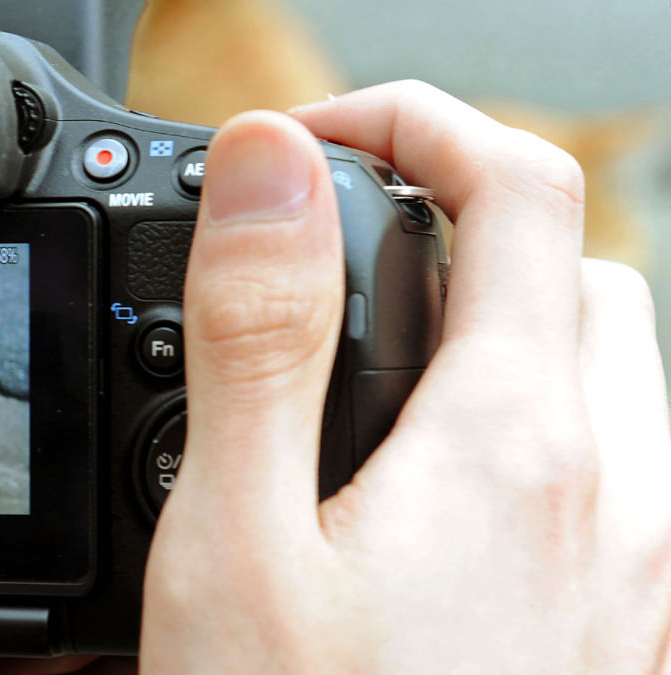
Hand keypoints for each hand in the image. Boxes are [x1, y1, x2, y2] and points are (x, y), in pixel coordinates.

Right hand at [141, 80, 670, 671]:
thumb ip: (259, 337)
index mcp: (511, 447)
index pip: (509, 184)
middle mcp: (613, 499)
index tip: (302, 140)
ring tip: (386, 369)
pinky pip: (618, 478)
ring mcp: (633, 577)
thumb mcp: (238, 540)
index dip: (406, 117)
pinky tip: (443, 495)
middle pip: (577, 270)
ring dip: (512, 325)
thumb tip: (268, 164)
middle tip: (338, 255)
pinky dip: (540, 430)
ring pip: (613, 375)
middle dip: (463, 220)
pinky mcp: (621, 638)